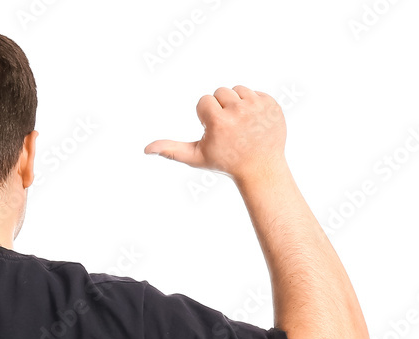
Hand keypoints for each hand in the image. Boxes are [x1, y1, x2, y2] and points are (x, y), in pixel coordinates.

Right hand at [144, 86, 285, 183]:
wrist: (260, 168)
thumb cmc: (224, 163)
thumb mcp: (196, 158)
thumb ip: (171, 150)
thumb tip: (146, 149)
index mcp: (219, 121)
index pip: (204, 100)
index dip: (206, 117)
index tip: (215, 132)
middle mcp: (239, 111)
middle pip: (220, 92)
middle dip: (220, 108)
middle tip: (228, 130)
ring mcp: (258, 106)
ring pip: (237, 89)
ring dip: (236, 104)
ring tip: (240, 125)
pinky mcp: (272, 103)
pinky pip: (254, 92)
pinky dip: (252, 105)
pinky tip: (253, 123)